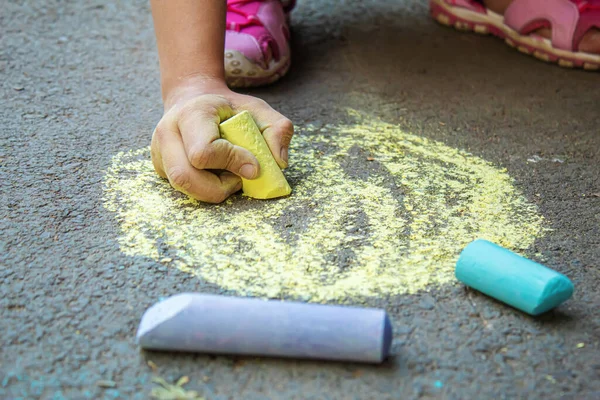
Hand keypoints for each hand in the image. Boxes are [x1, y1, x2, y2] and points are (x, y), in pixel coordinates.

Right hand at [150, 83, 293, 203]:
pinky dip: (204, 189)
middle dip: (218, 187)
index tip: (253, 165)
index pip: (203, 152)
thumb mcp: (258, 109)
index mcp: (192, 114)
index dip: (232, 163)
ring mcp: (159, 152)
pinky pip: (182, 189)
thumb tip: (279, 163)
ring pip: (181, 187)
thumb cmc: (229, 108)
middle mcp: (168, 133)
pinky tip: (215, 176)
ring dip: (212, 191)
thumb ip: (278, 129)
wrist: (194, 100)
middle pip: (185, 177)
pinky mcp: (160, 167)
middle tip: (239, 179)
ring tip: (229, 178)